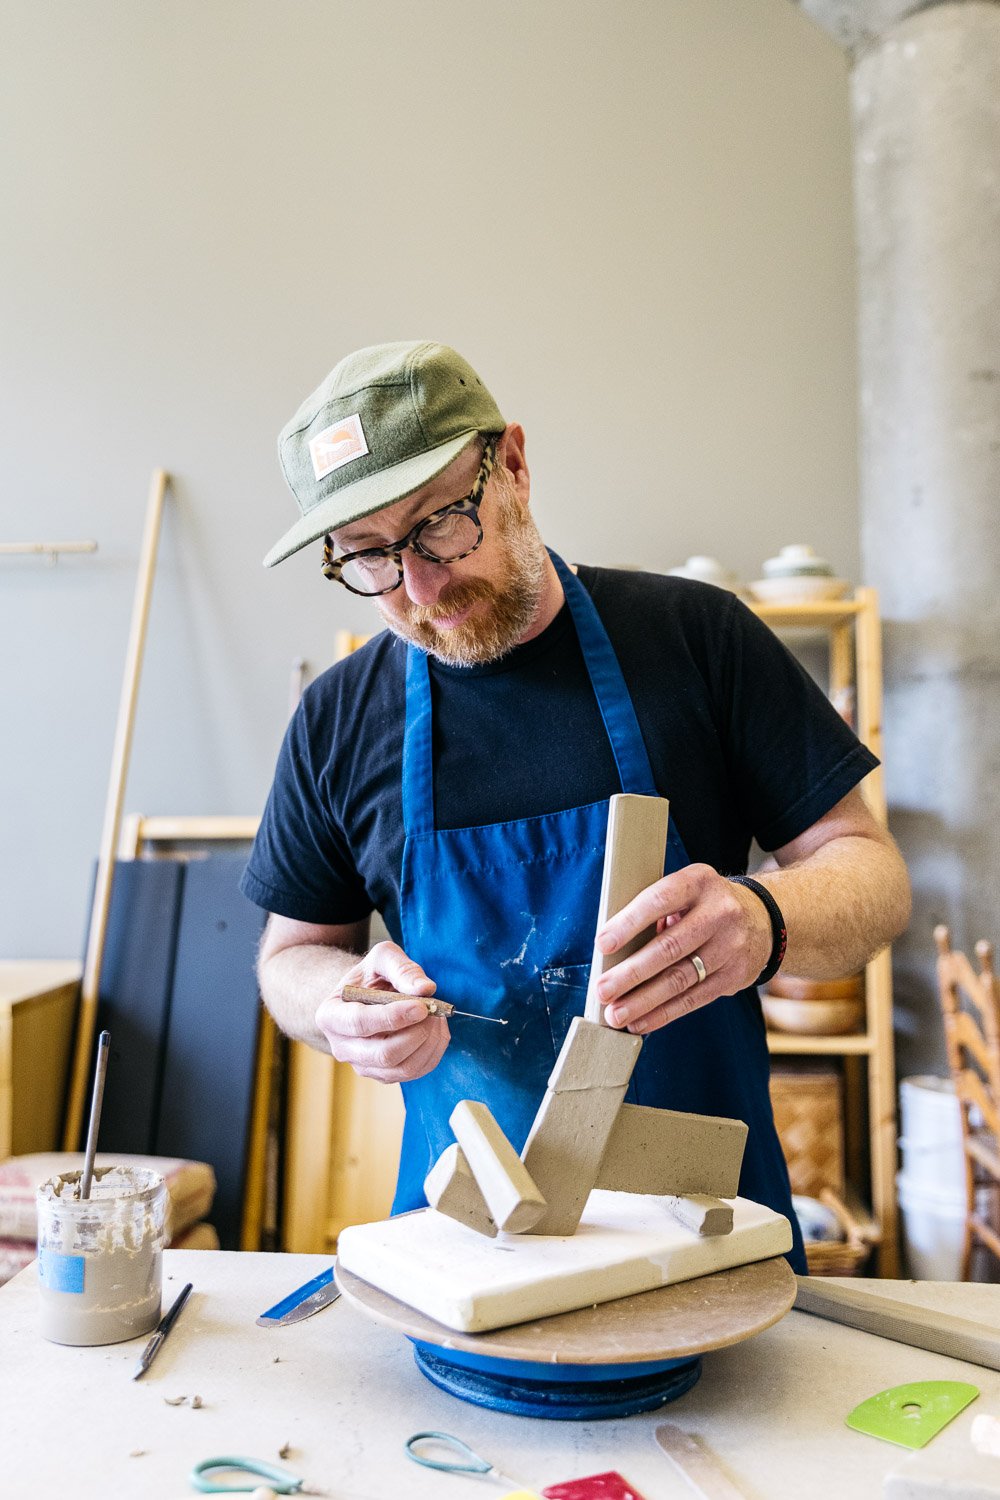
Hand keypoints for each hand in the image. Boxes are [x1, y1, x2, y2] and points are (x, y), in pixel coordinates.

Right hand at [316, 940, 449, 1083]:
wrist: (366, 996)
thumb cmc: (370, 976)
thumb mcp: (382, 958)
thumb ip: (401, 968)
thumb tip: (425, 989)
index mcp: (331, 1016)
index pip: (360, 1023)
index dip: (393, 1017)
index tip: (421, 1007)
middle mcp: (342, 1047)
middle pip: (383, 1054)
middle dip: (416, 1034)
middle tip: (433, 1012)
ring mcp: (363, 1065)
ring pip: (403, 1068)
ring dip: (429, 1044)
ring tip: (436, 1018)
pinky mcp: (383, 1074)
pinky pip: (414, 1072)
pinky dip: (432, 1052)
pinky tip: (436, 1031)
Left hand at [594, 864, 771, 1033]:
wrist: (763, 920)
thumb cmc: (704, 905)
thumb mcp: (686, 890)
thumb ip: (655, 910)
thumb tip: (612, 949)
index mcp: (699, 882)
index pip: (660, 900)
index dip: (629, 923)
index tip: (603, 944)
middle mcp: (720, 912)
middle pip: (670, 947)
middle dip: (631, 973)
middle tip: (602, 990)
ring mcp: (731, 946)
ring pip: (681, 979)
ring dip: (644, 1001)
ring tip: (616, 1014)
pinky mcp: (735, 976)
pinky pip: (694, 999)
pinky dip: (663, 1013)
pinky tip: (641, 1022)